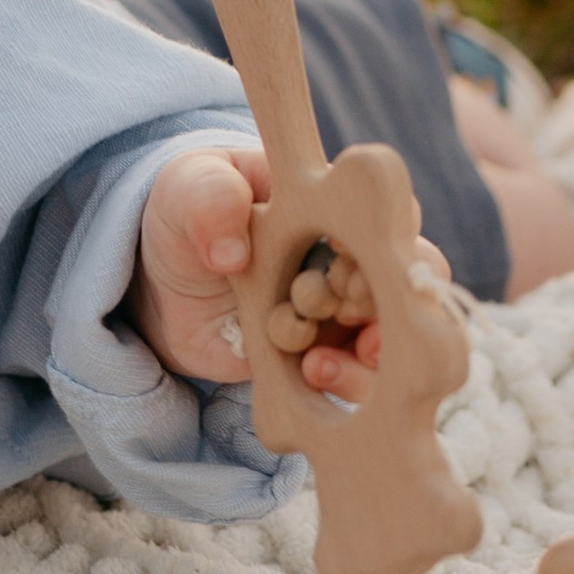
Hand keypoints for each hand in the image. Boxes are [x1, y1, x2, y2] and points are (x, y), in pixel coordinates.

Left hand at [129, 146, 450, 401]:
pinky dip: (342, 384)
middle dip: (394, 306)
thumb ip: (210, 200)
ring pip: (393, 340)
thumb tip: (232, 250)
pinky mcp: (322, 360)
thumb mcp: (187, 189)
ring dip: (369, 358)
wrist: (162, 285)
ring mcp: (344, 316)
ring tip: (317, 366)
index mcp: (338, 207)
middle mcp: (356, 263)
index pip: (390, 214)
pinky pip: (351, 380)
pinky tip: (309, 378)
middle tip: (353, 316)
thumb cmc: (186, 214)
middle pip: (410, 285)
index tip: (347, 254)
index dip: (386, 236)